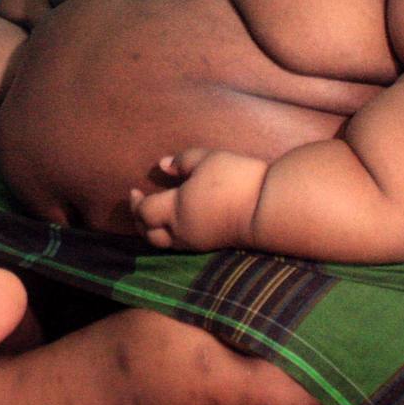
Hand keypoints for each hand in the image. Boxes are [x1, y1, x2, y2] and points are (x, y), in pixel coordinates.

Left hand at [129, 148, 267, 251]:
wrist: (269, 208)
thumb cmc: (237, 179)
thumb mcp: (208, 159)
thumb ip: (182, 161)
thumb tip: (163, 165)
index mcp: (176, 209)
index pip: (144, 212)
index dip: (135, 202)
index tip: (134, 189)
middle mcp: (182, 230)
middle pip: (149, 234)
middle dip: (139, 221)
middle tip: (139, 205)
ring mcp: (197, 241)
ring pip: (164, 244)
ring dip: (154, 231)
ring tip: (155, 216)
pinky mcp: (212, 245)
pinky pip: (181, 245)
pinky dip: (171, 235)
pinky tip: (178, 220)